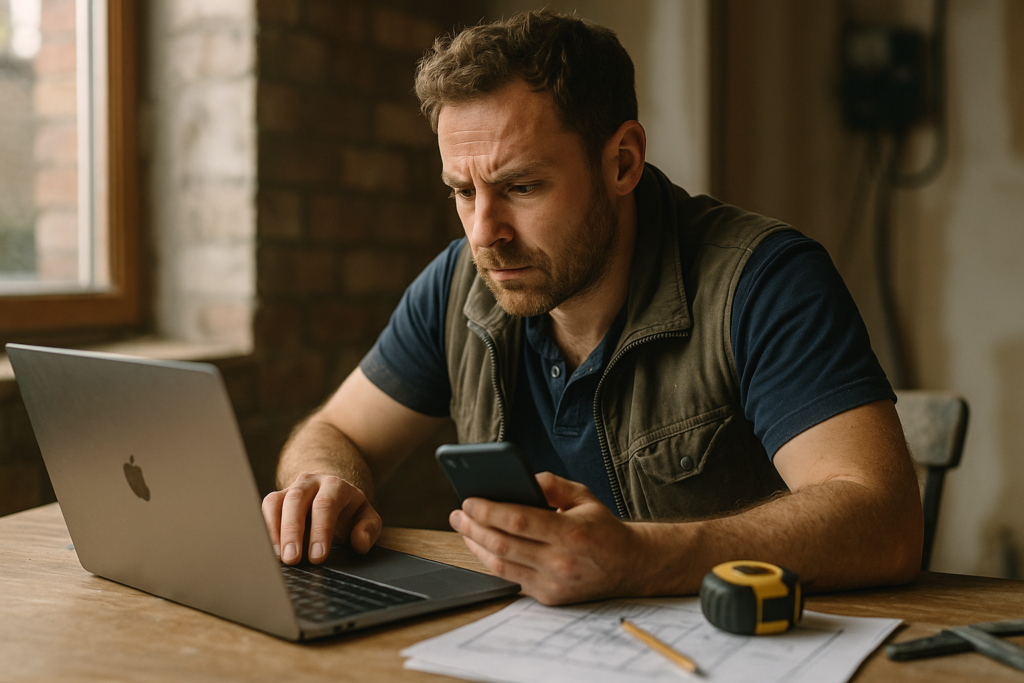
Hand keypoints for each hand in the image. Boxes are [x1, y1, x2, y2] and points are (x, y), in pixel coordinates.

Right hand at [261, 473, 381, 564]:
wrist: (332, 490)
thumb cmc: (348, 509)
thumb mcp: (365, 516)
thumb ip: (368, 529)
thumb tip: (360, 544)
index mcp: (335, 486)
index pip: (326, 504)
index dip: (321, 530)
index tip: (318, 556)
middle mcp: (310, 483)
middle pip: (296, 500)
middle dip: (293, 531)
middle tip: (293, 559)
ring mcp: (290, 489)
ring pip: (275, 502)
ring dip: (274, 531)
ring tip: (278, 558)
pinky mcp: (276, 499)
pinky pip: (264, 509)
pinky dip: (264, 530)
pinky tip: (269, 550)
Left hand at [450, 472, 648, 604]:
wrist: (629, 567)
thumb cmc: (603, 528)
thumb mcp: (584, 496)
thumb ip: (553, 485)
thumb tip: (521, 479)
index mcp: (571, 533)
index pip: (519, 521)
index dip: (489, 510)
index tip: (469, 500)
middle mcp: (561, 562)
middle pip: (504, 544)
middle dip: (474, 527)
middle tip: (458, 514)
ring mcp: (553, 583)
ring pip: (501, 565)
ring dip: (476, 545)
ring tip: (464, 528)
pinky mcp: (548, 597)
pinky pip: (510, 578)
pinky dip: (492, 561)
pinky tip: (482, 546)